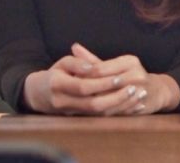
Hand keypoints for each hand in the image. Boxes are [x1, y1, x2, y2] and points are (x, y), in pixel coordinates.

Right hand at [22, 53, 148, 115]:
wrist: (41, 94)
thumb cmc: (56, 74)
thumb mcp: (63, 63)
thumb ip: (77, 62)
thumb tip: (92, 67)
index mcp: (57, 85)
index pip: (84, 86)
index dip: (102, 83)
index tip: (119, 77)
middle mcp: (63, 102)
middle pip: (93, 104)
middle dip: (116, 97)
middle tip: (133, 87)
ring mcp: (71, 113)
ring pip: (99, 113)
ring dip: (121, 106)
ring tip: (138, 95)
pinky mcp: (79, 118)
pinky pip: (101, 118)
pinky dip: (119, 112)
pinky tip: (134, 106)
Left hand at [71, 43, 179, 114]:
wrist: (157, 91)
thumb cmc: (130, 75)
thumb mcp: (114, 64)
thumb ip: (92, 59)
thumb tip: (74, 47)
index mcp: (130, 61)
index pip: (100, 68)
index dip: (84, 75)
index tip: (70, 79)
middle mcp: (137, 74)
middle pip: (105, 84)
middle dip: (88, 90)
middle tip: (71, 93)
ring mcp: (140, 90)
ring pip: (110, 99)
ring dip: (94, 102)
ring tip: (78, 103)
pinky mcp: (140, 105)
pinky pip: (117, 110)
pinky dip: (103, 112)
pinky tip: (92, 111)